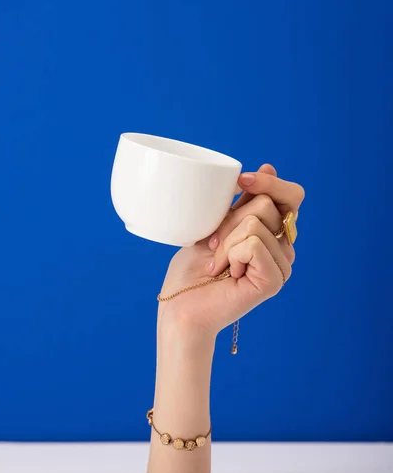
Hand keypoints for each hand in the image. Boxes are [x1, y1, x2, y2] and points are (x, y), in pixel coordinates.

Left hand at [158, 164, 304, 336]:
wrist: (180, 304)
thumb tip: (269, 167)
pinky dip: (230, 254)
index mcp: (274, 232)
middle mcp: (283, 248)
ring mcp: (282, 264)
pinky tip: (225, 274)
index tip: (240, 182)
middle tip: (213, 243)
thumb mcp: (218, 223)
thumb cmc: (193, 268)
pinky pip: (253, 244)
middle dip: (229, 219)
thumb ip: (245, 202)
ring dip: (225, 242)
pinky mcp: (275, 279)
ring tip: (216, 264)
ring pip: (255, 224)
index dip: (269, 183)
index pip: (292, 196)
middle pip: (267, 204)